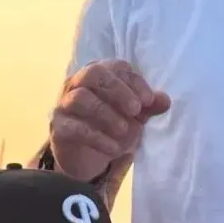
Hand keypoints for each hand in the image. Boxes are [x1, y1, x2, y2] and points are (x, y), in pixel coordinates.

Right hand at [50, 60, 170, 181]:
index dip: (133, 81)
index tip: (149, 100)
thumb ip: (148, 106)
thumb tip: (165, 100)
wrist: (87, 155)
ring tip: (124, 130)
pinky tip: (114, 148)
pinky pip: (73, 127)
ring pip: (80, 98)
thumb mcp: (135, 115)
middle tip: (136, 110)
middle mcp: (78, 83)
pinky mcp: (58, 128)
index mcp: (99, 74)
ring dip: (106, 113)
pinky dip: (96, 137)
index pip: (115, 67)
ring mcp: (65, 104)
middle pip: (93, 74)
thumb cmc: (112, 125)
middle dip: (117, 90)